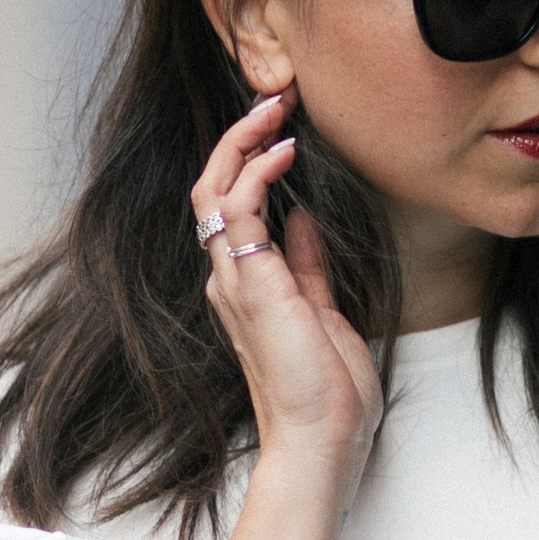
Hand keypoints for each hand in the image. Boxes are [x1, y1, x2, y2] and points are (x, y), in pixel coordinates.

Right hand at [194, 90, 381, 494]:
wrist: (322, 441)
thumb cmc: (325, 393)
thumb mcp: (322, 314)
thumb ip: (308, 267)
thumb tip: (306, 223)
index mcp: (246, 285)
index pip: (232, 205)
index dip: (249, 158)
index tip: (281, 125)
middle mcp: (230, 279)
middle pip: (213, 188)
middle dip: (239, 137)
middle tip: (272, 98)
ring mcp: (235, 282)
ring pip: (214, 191)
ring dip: (242, 142)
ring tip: (274, 108)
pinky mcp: (251, 285)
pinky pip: (239, 212)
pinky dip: (257, 174)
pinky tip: (284, 150)